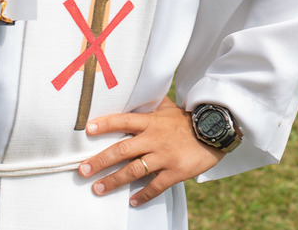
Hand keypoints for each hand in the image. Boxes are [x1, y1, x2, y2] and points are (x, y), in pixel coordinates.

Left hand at [79, 96, 224, 206]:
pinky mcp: (175, 171)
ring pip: (134, 170)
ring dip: (114, 181)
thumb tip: (135, 96)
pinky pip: (155, 185)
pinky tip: (133, 201)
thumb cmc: (188, 121)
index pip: (123, 120)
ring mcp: (164, 156)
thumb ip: (150, 105)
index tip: (88, 129)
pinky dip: (143, 194)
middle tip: (83, 169)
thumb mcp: (168, 108)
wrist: (214, 132)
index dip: (105, 124)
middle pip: (122, 149)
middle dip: (100, 160)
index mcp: (151, 122)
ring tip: (98, 188)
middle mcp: (154, 139)